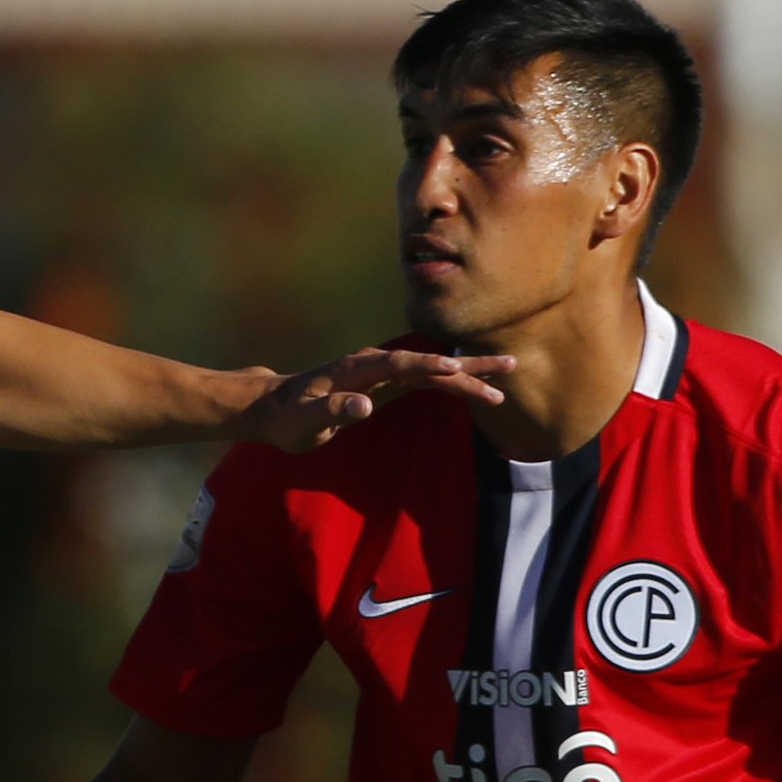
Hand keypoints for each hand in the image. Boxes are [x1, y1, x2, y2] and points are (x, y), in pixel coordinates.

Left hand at [232, 347, 509, 453]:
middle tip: (507, 365)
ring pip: (431, 370)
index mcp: (356, 368)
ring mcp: (381, 373)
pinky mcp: (385, 385)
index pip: (399, 364)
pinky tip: (474, 383)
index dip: (426, 366)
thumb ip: (332, 411)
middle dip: (466, 365)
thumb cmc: (287, 418)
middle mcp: (373, 364)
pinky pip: (424, 380)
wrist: (275, 407)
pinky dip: (450, 382)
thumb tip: (363, 405)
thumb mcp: (305, 420)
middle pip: (426, 361)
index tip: (455, 369)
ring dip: (468, 372)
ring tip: (506, 372)